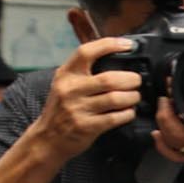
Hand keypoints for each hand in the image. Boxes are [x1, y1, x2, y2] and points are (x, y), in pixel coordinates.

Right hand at [36, 38, 142, 157]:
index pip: (86, 52)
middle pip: (110, 79)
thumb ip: (84, 71)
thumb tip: (117, 55)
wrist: (47, 137)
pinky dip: (128, 113)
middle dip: (131, 79)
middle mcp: (69, 90)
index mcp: (65, 74)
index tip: (128, 45)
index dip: (109, 45)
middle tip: (136, 81)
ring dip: (132, 97)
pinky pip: (116, 117)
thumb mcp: (65, 84)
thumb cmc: (62, 108)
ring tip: (134, 96)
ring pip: (116, 98)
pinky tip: (128, 111)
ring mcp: (77, 109)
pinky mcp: (86, 126)